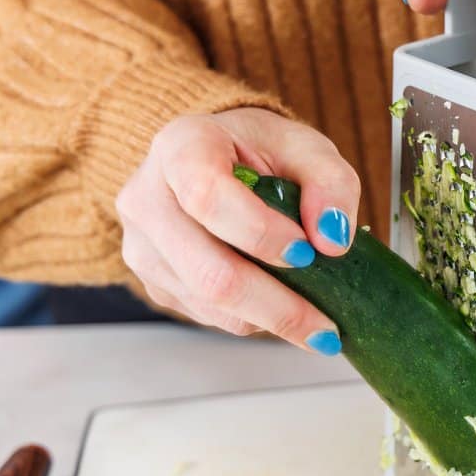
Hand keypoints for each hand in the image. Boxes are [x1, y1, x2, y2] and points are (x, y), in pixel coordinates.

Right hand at [115, 108, 359, 352]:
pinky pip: (206, 314)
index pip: (207, 196)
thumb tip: (332, 241)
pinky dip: (252, 319)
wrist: (217, 160)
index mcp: (181, 147)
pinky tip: (280, 305)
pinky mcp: (154, 282)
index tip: (307, 252)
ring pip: (210, 304)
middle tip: (326, 329)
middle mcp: (147, 197)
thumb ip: (331, 184)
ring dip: (270, 320)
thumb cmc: (260, 150)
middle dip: (277, 307)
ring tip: (316, 324)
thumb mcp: (307, 149)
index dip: (260, 233)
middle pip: (210, 272)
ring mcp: (142, 246)